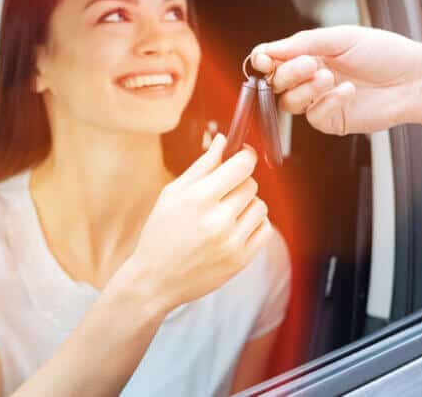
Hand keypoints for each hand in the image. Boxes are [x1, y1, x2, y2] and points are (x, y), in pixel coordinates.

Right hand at [126, 134, 271, 309]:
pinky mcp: (241, 260)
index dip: (245, 156)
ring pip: (261, 206)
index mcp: (198, 198)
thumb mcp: (173, 193)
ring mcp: (231, 242)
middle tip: (222, 193)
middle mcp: (217, 220)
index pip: (242, 165)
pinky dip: (254, 225)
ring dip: (247, 205)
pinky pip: (265, 229)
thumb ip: (202, 166)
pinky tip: (235, 228)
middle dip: (239, 183)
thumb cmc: (161, 233)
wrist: (156, 279)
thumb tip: (223, 140)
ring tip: (226, 214)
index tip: (242, 156)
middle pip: (251, 185)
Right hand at [251, 25, 421, 134]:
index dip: (264, 60)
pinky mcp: (333, 121)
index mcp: (311, 54)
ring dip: (305, 89)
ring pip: (289, 103)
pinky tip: (347, 92)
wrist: (415, 79)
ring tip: (329, 77)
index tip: (264, 59)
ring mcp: (321, 101)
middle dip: (288, 73)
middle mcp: (311, 78)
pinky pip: (313, 117)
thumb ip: (302, 43)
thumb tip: (267, 49)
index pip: (274, 60)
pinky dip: (327, 103)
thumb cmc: (384, 53)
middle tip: (309, 64)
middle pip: (277, 83)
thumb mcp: (341, 38)